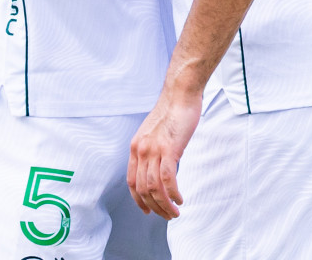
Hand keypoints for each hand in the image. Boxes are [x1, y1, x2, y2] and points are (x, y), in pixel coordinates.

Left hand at [127, 86, 201, 218]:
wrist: (180, 95)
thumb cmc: (172, 113)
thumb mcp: (156, 134)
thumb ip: (154, 151)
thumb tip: (161, 169)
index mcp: (136, 147)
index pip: (131, 181)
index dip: (138, 199)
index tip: (148, 210)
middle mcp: (141, 150)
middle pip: (142, 188)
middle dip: (154, 207)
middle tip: (167, 216)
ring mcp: (153, 149)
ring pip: (154, 187)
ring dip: (164, 205)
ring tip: (174, 212)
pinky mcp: (169, 148)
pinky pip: (167, 179)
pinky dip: (172, 193)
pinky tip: (179, 199)